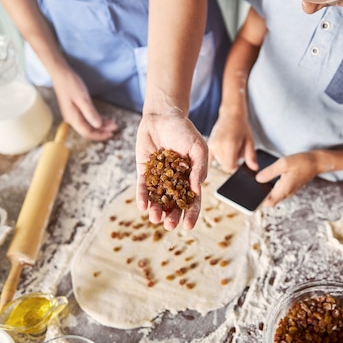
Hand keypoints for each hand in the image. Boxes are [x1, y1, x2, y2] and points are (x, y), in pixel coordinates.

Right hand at [52, 69, 117, 140]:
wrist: (60, 74)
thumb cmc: (71, 84)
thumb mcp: (82, 98)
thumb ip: (90, 113)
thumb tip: (98, 126)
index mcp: (72, 118)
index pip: (87, 133)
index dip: (100, 135)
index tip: (111, 133)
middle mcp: (71, 119)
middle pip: (88, 131)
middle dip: (102, 131)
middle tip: (115, 127)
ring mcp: (72, 115)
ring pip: (87, 126)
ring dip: (100, 126)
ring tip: (112, 123)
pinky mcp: (74, 111)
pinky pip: (86, 120)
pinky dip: (95, 120)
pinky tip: (103, 119)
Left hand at [136, 112, 207, 230]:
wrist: (163, 116)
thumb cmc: (184, 131)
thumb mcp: (198, 147)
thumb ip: (200, 168)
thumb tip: (197, 190)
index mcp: (190, 179)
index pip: (192, 201)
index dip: (191, 214)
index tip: (187, 226)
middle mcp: (175, 182)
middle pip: (174, 204)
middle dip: (172, 216)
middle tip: (169, 225)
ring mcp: (159, 178)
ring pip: (158, 199)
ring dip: (156, 210)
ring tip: (155, 217)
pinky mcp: (144, 172)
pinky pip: (143, 187)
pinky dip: (142, 197)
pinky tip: (143, 206)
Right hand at [208, 102, 257, 172]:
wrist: (231, 114)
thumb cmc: (242, 127)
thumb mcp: (250, 141)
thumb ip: (251, 156)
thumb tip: (254, 168)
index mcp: (229, 145)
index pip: (230, 167)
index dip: (236, 169)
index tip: (240, 165)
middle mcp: (219, 146)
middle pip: (224, 166)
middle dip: (231, 164)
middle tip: (237, 154)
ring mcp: (212, 145)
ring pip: (219, 163)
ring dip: (225, 160)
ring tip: (230, 149)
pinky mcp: (209, 145)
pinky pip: (210, 159)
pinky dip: (215, 161)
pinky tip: (220, 158)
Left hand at [255, 152, 319, 206]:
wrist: (317, 162)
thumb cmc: (302, 161)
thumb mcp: (284, 163)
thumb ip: (270, 172)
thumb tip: (258, 179)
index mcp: (284, 189)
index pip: (268, 203)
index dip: (258, 201)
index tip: (250, 195)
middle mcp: (286, 193)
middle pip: (270, 201)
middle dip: (259, 196)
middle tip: (250, 188)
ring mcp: (289, 191)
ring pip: (274, 196)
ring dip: (265, 192)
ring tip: (256, 183)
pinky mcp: (290, 187)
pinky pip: (278, 191)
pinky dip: (271, 188)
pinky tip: (266, 180)